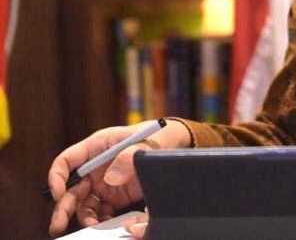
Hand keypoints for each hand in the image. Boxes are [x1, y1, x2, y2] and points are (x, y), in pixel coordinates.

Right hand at [47, 119, 190, 236]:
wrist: (173, 145)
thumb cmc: (155, 136)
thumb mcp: (144, 143)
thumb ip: (127, 157)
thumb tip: (111, 179)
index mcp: (96, 146)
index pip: (66, 161)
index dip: (57, 177)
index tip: (58, 193)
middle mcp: (95, 166)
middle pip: (71, 188)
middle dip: (63, 207)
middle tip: (58, 224)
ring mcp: (103, 182)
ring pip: (83, 203)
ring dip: (83, 216)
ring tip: (91, 225)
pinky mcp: (114, 195)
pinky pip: (101, 210)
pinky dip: (100, 219)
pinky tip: (106, 223)